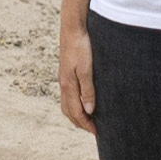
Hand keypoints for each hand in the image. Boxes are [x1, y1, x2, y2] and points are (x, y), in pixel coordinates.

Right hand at [57, 17, 97, 133]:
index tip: (96, 132)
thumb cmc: (81, 47)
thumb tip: (89, 110)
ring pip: (67, 103)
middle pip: (68, 111)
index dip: (85, 124)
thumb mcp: (87, 69)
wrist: (73, 27)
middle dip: (79, 122)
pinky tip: (83, 100)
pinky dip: (74, 103)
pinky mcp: (66, 72)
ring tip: (88, 118)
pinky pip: (68, 94)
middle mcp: (64, 83)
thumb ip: (87, 90)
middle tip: (93, 129)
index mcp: (68, 85)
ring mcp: (64, 78)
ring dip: (76, 114)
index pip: (75, 112)